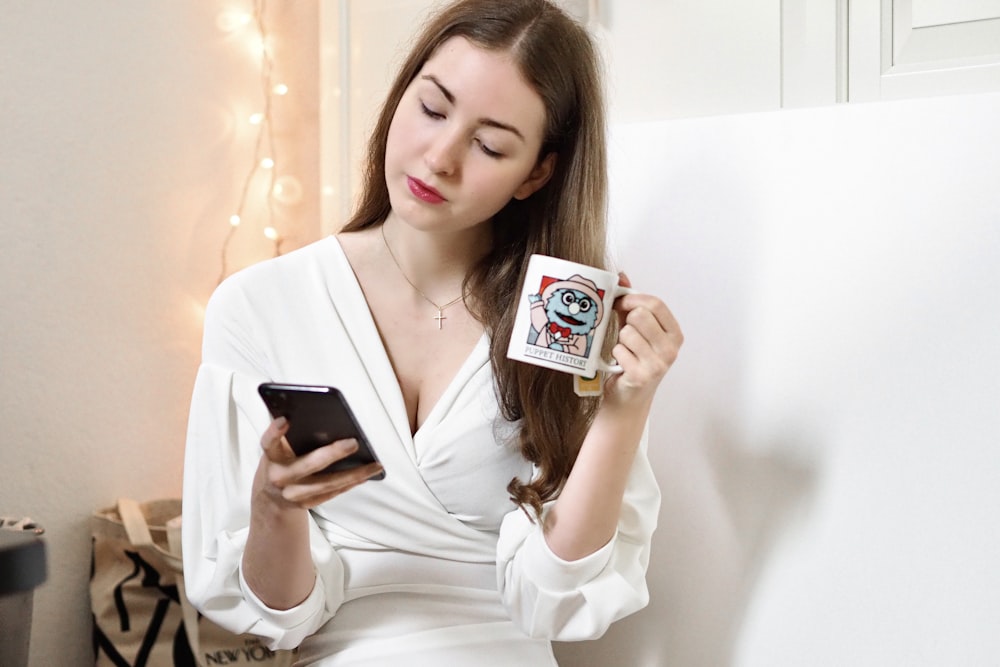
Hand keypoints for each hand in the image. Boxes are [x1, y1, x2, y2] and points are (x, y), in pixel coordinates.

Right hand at [253, 417, 383, 509]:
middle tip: (353, 442)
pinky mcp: (306, 505)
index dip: (275, 432)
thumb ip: (293, 435)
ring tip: (375, 464)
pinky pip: (332, 493)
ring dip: (353, 474)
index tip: (286, 419)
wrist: (270, 497)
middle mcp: (279, 477)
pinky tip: (367, 474)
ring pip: (326, 484)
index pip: (268, 443)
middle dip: (332, 454)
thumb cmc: (281, 461)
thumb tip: (322, 415)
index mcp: (271, 456)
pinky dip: (351, 483)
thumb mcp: (279, 448)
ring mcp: (292, 494)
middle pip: (307, 465)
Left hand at [605, 272, 682, 406]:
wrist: (628, 397)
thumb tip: (621, 276)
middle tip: (623, 331)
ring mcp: (658, 363)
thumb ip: (630, 303)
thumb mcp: (636, 328)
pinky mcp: (642, 375)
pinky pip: (619, 350)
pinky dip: (615, 355)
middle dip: (626, 321)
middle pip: (640, 315)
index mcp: (674, 333)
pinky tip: (622, 364)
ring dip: (620, 340)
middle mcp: (671, 348)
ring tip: (625, 351)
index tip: (621, 302)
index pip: (656, 303)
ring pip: (627, 332)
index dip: (634, 298)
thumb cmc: (634, 359)